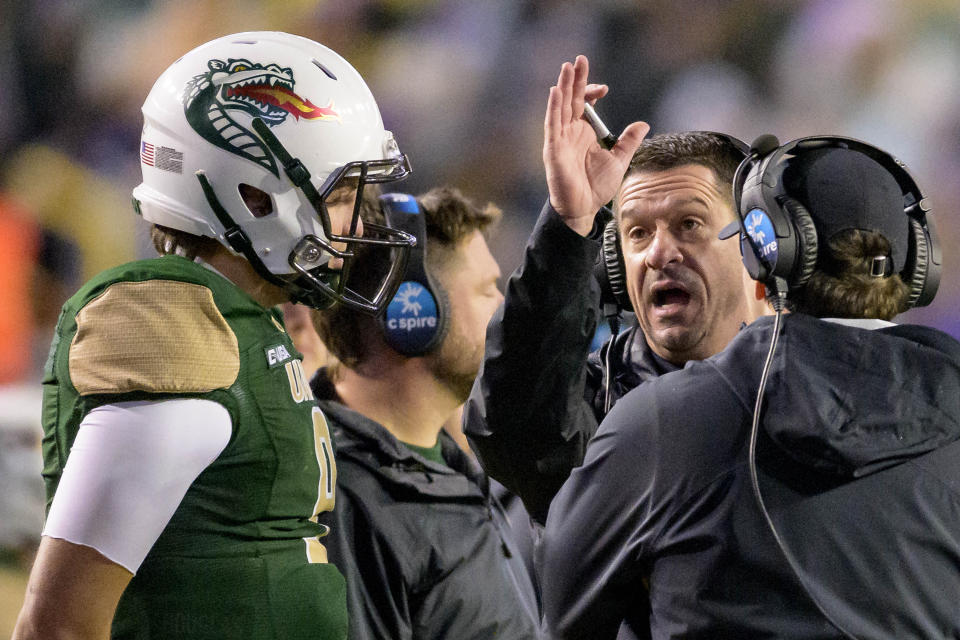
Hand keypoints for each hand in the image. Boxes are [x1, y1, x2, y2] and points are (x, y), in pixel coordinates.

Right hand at [543, 55, 648, 235]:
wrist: (583, 209)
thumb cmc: (596, 187)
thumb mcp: (619, 160)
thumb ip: (628, 141)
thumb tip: (643, 124)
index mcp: (583, 132)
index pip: (584, 104)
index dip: (591, 91)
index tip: (604, 88)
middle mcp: (570, 132)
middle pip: (571, 99)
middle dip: (574, 79)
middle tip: (579, 59)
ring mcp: (560, 139)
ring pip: (560, 107)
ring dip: (562, 87)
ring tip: (566, 68)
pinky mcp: (554, 149)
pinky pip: (552, 125)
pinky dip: (553, 108)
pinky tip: (555, 92)